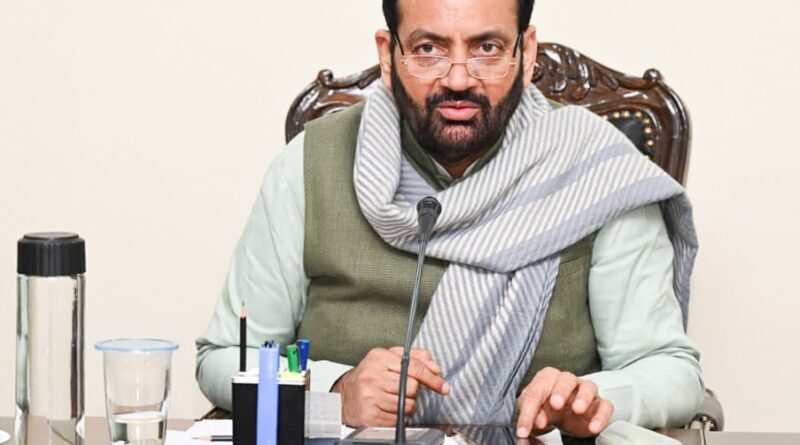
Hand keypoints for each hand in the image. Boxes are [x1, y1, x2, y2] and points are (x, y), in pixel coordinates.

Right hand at [332, 347, 450, 426]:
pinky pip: (397, 419)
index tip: (443, 386)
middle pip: (412, 387)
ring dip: (408, 406)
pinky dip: (398, 417)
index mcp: (379, 357)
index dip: (432, 378)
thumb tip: (436, 369)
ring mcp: (369, 396)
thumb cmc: (372, 375)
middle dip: (414, 392)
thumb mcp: (391, 358)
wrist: (346, 395)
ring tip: (395, 400)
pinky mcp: (369, 415)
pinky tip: (389, 409)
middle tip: (404, 390)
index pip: (413, 367)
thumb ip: (416, 357)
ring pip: (407, 405)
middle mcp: (372, 375)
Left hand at [516, 367, 612, 437]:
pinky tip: (593, 427)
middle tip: (555, 404)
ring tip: (577, 410)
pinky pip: (605, 406)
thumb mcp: (533, 412)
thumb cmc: (545, 408)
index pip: (536, 392)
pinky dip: (601, 416)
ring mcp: (585, 391)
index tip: (524, 430)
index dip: (529, 412)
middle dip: (561, 391)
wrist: (561, 415)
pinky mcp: (599, 405)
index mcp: (546, 378)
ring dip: (584, 397)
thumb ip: (532, 415)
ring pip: (588, 387)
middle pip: (566, 379)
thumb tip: (537, 421)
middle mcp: (567, 381)